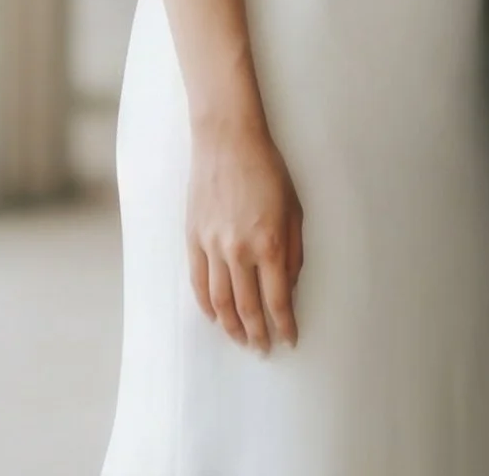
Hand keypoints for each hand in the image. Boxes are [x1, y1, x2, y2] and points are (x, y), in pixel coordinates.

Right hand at [186, 112, 303, 350]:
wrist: (227, 139)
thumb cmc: (267, 168)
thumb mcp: (294, 207)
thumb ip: (293, 251)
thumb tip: (288, 286)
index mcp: (269, 243)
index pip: (277, 300)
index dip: (284, 325)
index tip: (289, 339)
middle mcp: (240, 251)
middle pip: (248, 308)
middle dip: (258, 334)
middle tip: (263, 348)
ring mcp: (213, 246)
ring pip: (220, 302)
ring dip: (231, 327)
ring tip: (240, 340)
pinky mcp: (193, 239)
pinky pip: (199, 282)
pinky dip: (206, 305)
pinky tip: (215, 316)